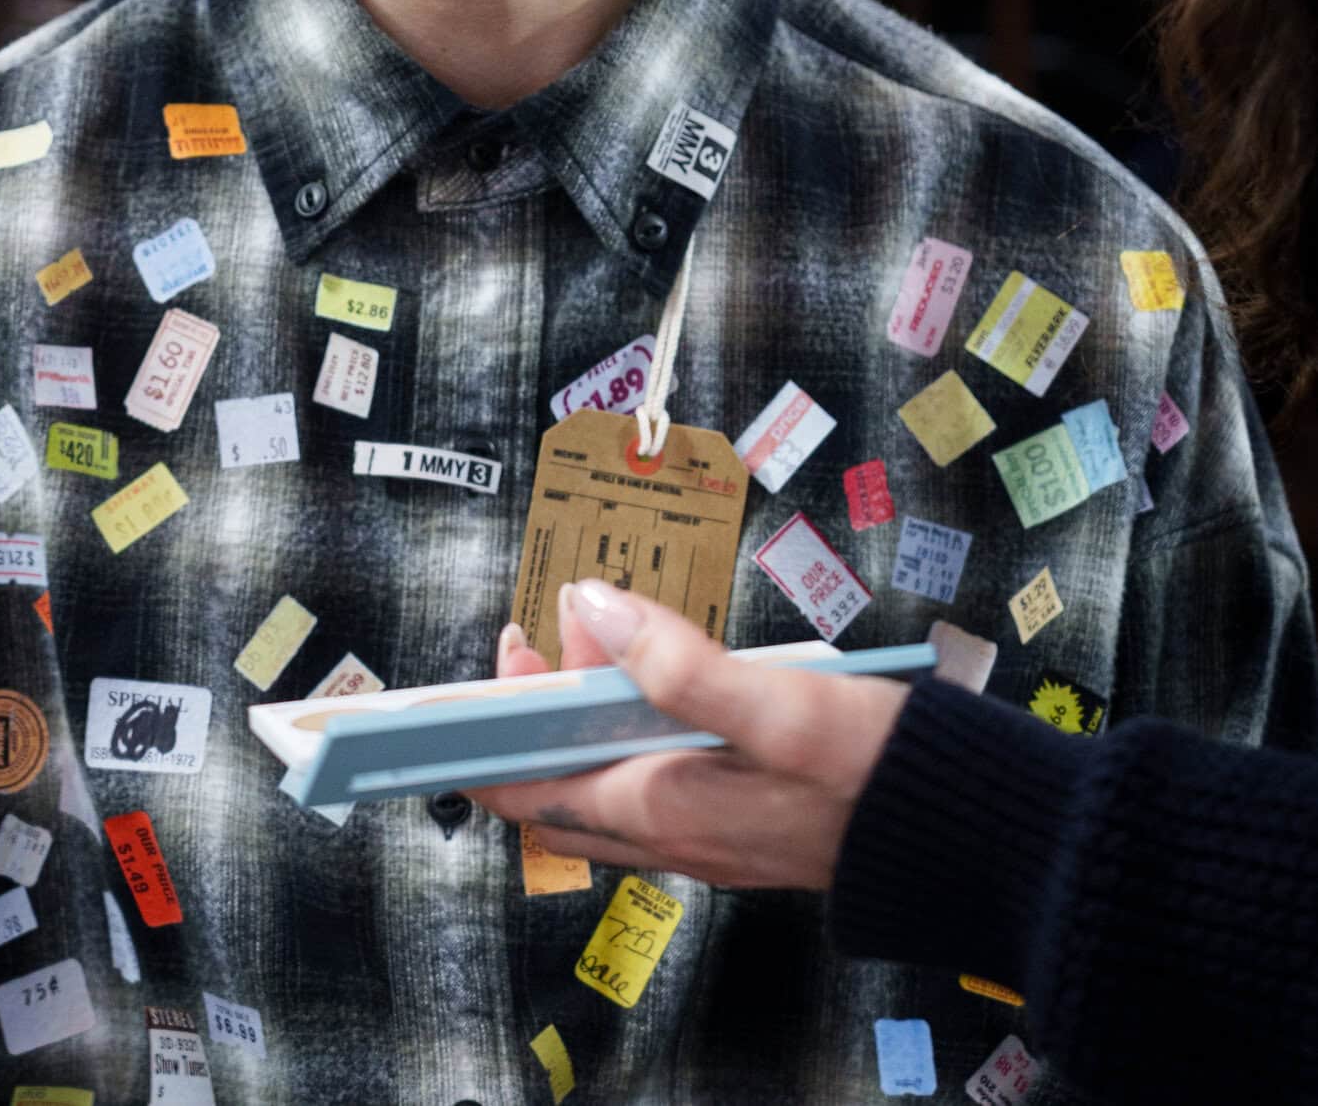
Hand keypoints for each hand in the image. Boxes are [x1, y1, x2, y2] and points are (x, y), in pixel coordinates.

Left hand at [477, 579, 906, 889]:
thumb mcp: (779, 702)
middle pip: (560, 789)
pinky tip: (662, 685)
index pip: (529, 793)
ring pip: (607, 787)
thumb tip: (588, 605)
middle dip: (528, 716)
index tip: (473, 670)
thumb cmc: (873, 768)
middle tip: (536, 635)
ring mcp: (708, 838)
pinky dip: (633, 735)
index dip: (482, 738)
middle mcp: (673, 836)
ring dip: (583, 721)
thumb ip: (680, 660)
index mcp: (663, 809)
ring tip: (598, 640)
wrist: (969, 832)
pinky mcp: (742, 825)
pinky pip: (654, 787)